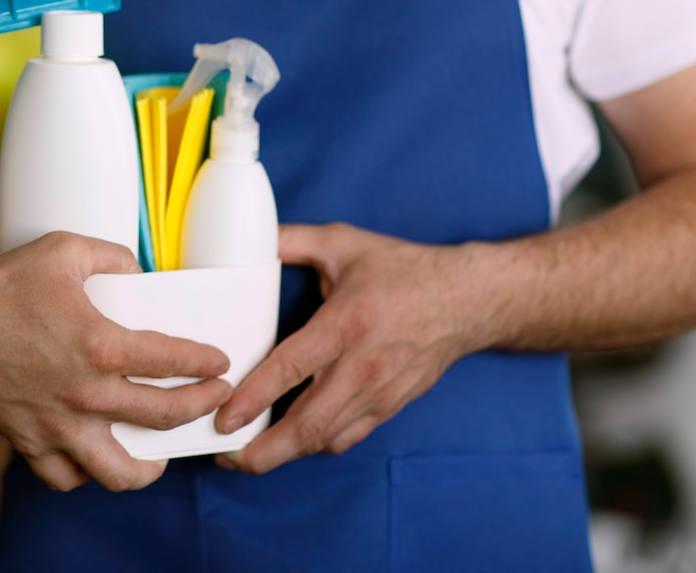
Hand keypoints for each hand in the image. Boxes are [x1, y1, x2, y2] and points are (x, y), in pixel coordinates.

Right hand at [0, 231, 233, 491]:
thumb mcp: (61, 250)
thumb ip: (111, 255)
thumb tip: (136, 270)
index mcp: (101, 345)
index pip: (174, 362)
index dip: (205, 363)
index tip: (217, 363)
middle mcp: (86, 394)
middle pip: (164, 416)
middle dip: (199, 407)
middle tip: (211, 397)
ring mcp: (58, 425)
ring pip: (119, 471)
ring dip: (151, 466)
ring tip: (161, 454)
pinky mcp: (29, 442)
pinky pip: (67, 478)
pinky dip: (86, 474)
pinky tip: (95, 457)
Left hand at [214, 223, 486, 473]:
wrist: (470, 300)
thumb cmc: (404, 270)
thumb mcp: (343, 242)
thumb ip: (291, 240)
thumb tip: (250, 237)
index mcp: (345, 325)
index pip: (291, 368)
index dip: (254, 397)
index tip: (225, 417)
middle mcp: (362, 366)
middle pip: (307, 423)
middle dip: (263, 450)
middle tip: (227, 457)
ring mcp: (379, 392)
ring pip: (326, 438)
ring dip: (285, 453)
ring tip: (249, 455)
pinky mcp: (390, 406)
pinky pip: (347, 437)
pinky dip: (316, 444)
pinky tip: (292, 442)